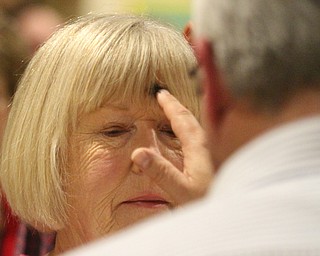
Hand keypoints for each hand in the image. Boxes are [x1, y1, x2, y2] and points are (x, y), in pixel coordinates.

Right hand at [131, 90, 213, 204]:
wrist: (240, 211)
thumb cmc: (212, 203)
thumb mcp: (183, 191)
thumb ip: (161, 172)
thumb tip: (138, 153)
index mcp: (200, 147)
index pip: (182, 119)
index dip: (170, 105)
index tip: (161, 94)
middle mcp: (210, 144)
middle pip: (192, 119)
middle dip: (177, 107)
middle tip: (166, 97)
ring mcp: (217, 151)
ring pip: (199, 126)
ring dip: (185, 117)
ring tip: (176, 112)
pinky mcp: (220, 158)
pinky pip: (203, 135)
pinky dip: (192, 128)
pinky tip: (191, 137)